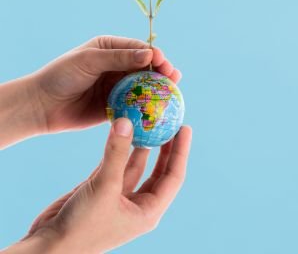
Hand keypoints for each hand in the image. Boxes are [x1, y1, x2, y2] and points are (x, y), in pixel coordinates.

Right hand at [15, 118, 191, 253]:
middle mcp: (138, 206)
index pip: (173, 176)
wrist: (48, 248)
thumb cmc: (81, 226)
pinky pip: (116, 168)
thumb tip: (126, 121)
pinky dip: (119, 151)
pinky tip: (124, 133)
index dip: (180, 151)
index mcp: (148, 211)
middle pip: (159, 171)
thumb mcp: (103, 186)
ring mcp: (119, 199)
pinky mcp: (101, 193)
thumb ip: (115, 153)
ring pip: (136, 167)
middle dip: (165, 148)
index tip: (185, 127)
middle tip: (170, 122)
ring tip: (149, 122)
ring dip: (142, 146)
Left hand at [28, 36, 181, 133]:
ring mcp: (116, 87)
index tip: (163, 62)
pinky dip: (147, 106)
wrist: (40, 106)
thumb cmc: (61, 76)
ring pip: (143, 87)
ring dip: (158, 89)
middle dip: (161, 72)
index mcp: (110, 49)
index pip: (138, 49)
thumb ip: (119, 58)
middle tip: (174, 77)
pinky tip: (160, 108)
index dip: (154, 55)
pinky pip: (135, 105)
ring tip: (173, 91)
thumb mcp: (90, 61)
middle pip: (145, 68)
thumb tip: (149, 55)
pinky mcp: (115, 107)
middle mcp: (116, 67)